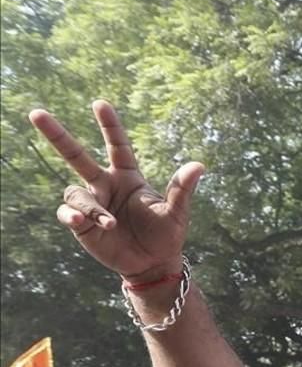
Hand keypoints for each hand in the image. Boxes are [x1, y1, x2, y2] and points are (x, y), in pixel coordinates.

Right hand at [29, 100, 203, 283]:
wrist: (153, 263)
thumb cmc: (166, 234)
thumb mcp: (176, 212)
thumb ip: (182, 189)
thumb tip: (199, 165)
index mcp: (128, 177)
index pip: (117, 146)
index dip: (109, 126)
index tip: (100, 103)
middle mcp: (105, 185)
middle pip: (76, 156)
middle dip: (57, 135)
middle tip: (36, 113)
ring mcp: (92, 203)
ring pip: (75, 193)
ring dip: (90, 207)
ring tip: (110, 224)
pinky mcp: (81, 224)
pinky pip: (67, 212)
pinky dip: (72, 215)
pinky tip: (82, 221)